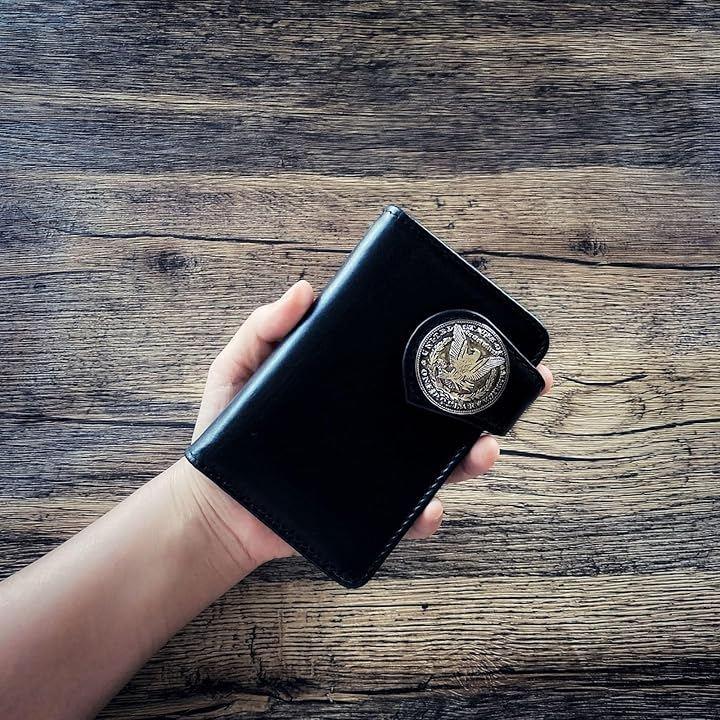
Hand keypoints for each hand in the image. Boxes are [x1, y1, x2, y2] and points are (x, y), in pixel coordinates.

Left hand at [178, 281, 552, 571]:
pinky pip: (408, 517)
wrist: (217, 502)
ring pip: (441, 464)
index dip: (454, 351)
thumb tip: (306, 288)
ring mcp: (378, 469)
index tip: (488, 334)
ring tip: (482, 452)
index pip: (413, 366)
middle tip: (512, 389)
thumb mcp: (240, 367)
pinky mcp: (368, 512)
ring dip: (473, 458)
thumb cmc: (227, 430)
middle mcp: (378, 427)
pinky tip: (432, 509)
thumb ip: (264, 327)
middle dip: (487, 402)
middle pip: (443, 413)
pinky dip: (427, 517)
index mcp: (359, 389)